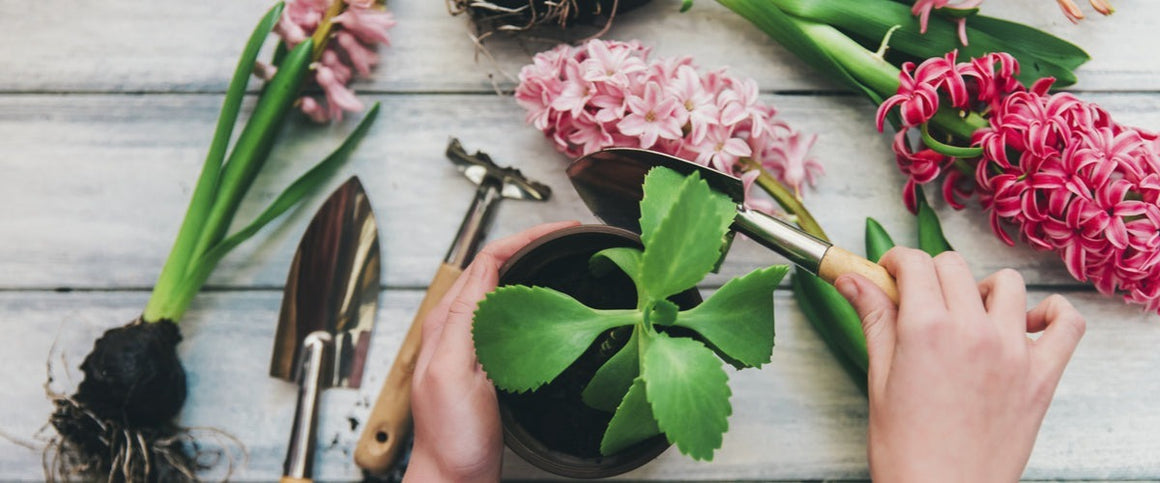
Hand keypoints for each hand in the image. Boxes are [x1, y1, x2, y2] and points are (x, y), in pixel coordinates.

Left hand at [404, 221, 579, 482]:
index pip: (487, 260)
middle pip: (495, 268)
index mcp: (447, 322)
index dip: (524, 238)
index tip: (558, 230)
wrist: (455, 479)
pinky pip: (511, 319)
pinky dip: (533, 301)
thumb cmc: (453, 438)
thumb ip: (465, 320)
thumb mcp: (454, 372)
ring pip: (504, 291)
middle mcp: (457, 329)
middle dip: (531, 246)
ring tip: (563, 260)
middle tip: (568, 238)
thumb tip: (485, 268)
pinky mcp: (488, 366)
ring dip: (532, 269)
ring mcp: (472, 347)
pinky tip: (549, 309)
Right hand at [835, 248, 1085, 482]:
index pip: (915, 263)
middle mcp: (974, 331)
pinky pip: (1066, 323)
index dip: (896, 264)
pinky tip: (1026, 324)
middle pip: (953, 266)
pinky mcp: (1042, 376)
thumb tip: (851, 280)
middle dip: (930, 275)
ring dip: (982, 290)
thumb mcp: (878, 379)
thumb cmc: (906, 451)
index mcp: (927, 329)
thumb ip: (873, 320)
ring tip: (967, 315)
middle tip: (918, 302)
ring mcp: (1014, 351)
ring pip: (1006, 283)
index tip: (889, 276)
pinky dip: (1051, 313)